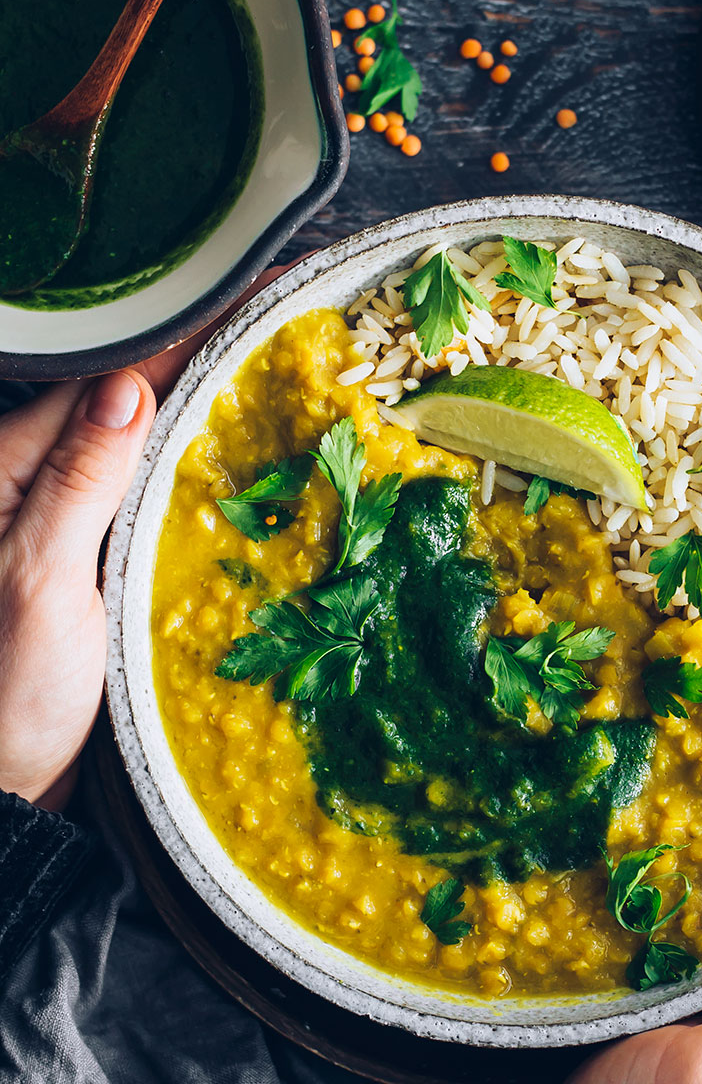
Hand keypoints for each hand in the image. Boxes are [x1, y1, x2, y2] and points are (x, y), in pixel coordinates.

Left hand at [0, 267, 291, 811]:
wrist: (4, 791)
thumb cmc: (8, 693)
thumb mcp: (40, 580)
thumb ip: (79, 482)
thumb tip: (129, 388)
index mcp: (9, 470)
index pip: (109, 379)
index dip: (184, 331)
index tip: (255, 292)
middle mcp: (39, 487)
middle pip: (133, 401)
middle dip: (207, 357)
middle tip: (292, 324)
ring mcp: (73, 529)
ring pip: (150, 449)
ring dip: (213, 410)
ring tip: (287, 375)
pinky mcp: (100, 570)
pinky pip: (155, 503)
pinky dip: (204, 477)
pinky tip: (250, 465)